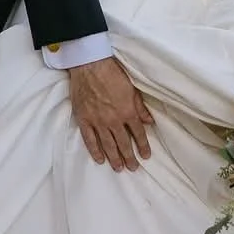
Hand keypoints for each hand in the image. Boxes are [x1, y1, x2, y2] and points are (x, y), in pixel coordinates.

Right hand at [67, 55, 153, 169]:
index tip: (146, 156)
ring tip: (119, 168)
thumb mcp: (132, 88)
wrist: (89, 65)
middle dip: (129, 157)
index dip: (143, 146)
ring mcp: (98, 121)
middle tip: (133, 168)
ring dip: (114, 158)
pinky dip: (94, 150)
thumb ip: (140, 107)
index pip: (138, 133)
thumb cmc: (112, 72)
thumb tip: (149, 122)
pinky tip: (99, 159)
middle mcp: (114, 120)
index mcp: (128, 111)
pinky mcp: (84, 119)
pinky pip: (90, 139)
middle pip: (123, 143)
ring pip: (107, 145)